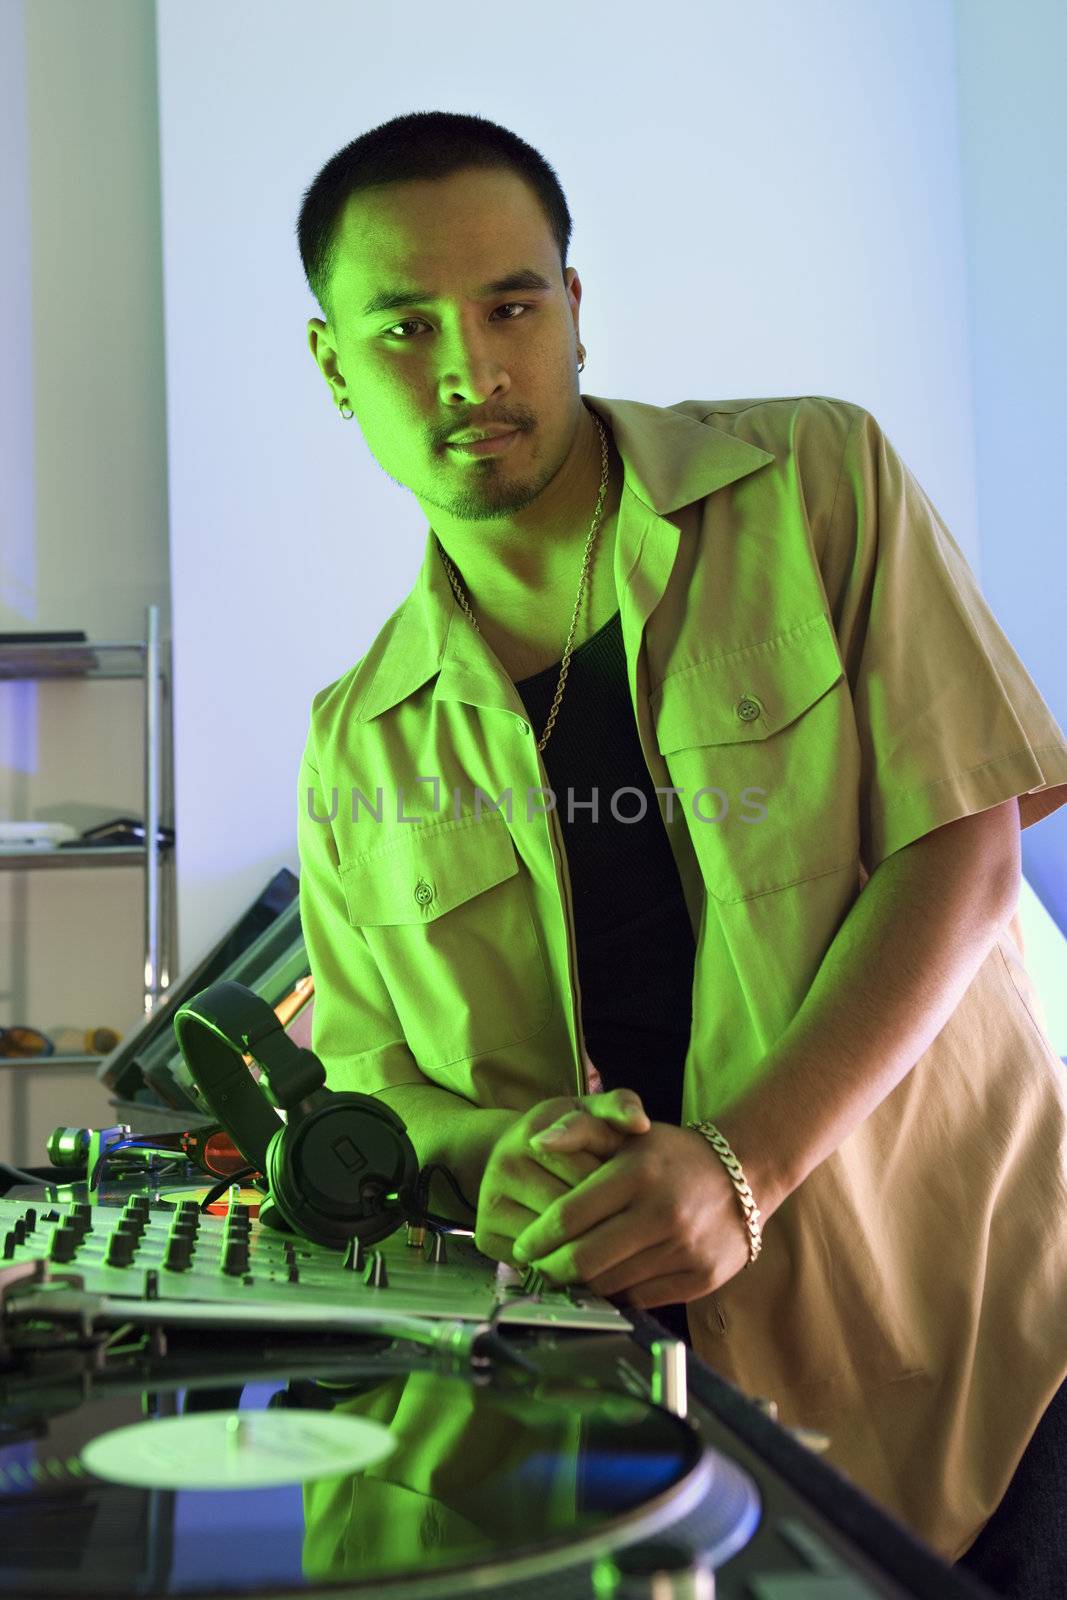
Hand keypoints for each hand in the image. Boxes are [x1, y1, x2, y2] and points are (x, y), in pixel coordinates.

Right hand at [475, 1089, 650, 1267]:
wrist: (512, 1156)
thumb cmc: (567, 1138)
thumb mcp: (591, 1113)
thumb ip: (620, 1107)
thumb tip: (640, 1123)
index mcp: (534, 1130)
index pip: (589, 1173)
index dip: (615, 1185)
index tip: (628, 1188)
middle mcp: (504, 1165)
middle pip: (571, 1210)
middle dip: (601, 1217)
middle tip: (620, 1218)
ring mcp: (490, 1202)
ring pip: (553, 1240)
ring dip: (582, 1243)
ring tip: (603, 1235)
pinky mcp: (485, 1236)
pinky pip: (535, 1260)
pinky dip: (559, 1262)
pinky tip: (576, 1250)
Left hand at [510, 1121, 752, 1307]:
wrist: (745, 1174)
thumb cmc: (673, 1155)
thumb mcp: (627, 1133)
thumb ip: (578, 1130)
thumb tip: (535, 1143)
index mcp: (638, 1173)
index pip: (569, 1216)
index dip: (537, 1237)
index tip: (524, 1246)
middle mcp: (662, 1212)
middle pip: (584, 1259)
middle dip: (551, 1268)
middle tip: (540, 1268)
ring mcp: (685, 1248)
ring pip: (610, 1283)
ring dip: (582, 1283)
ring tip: (570, 1274)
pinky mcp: (701, 1277)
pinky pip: (640, 1298)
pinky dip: (617, 1293)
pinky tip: (608, 1280)